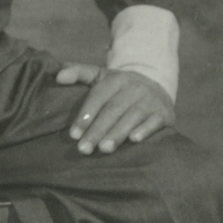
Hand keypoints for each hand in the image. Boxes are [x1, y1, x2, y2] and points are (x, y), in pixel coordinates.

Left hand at [55, 64, 174, 154]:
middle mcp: (135, 87)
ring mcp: (151, 99)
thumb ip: (77, 72)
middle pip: (113, 110)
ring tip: (104, 149)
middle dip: (97, 130)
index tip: (74, 134)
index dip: (85, 115)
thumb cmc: (120, 88)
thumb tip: (57, 76)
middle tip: (84, 149)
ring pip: (132, 117)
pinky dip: (145, 130)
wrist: (156, 87)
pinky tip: (134, 140)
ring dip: (118, 133)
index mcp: (116, 78)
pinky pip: (155, 121)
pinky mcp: (164, 112)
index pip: (98, 97)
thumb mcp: (100, 76)